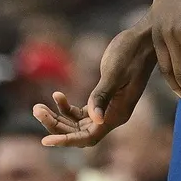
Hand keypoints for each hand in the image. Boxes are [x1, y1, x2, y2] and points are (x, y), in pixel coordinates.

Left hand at [34, 22, 155, 147]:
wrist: (144, 39)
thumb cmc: (131, 52)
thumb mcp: (114, 72)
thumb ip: (102, 95)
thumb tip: (95, 118)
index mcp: (118, 114)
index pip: (89, 137)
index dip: (67, 141)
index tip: (45, 142)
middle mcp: (113, 116)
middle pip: (80, 133)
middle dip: (57, 125)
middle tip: (36, 110)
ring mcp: (108, 109)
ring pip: (78, 124)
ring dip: (58, 117)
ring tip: (38, 106)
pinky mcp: (104, 99)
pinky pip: (81, 113)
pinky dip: (67, 107)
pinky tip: (57, 95)